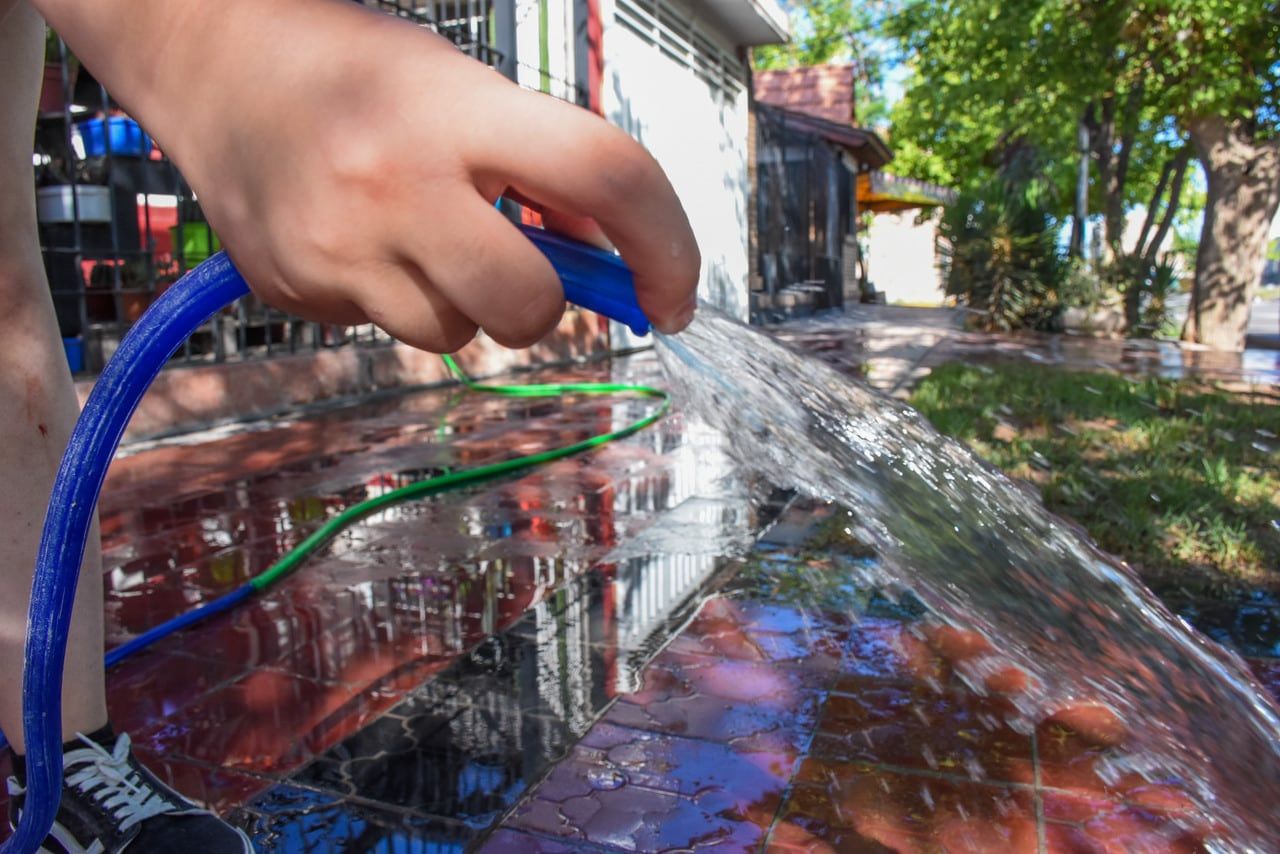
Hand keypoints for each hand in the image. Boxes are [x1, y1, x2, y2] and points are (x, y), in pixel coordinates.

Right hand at [45, 0, 699, 349]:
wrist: (216, 65)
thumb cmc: (359, 71)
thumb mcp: (466, 89)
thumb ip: (540, 171)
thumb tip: (606, 259)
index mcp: (458, 111)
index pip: (606, 176)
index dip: (667, 247)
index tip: (674, 293)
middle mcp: (396, 182)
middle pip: (530, 304)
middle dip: (547, 304)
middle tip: (522, 268)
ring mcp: (338, 246)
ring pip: (455, 337)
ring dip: (463, 304)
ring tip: (415, 238)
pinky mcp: (298, 290)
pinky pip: (389, 333)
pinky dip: (399, 302)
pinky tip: (365, 246)